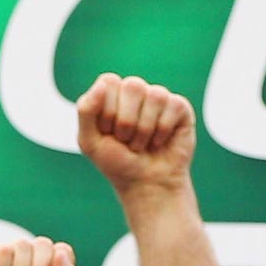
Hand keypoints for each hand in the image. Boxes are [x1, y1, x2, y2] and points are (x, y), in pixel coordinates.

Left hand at [77, 73, 194, 197]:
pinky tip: (159, 142)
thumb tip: (103, 83)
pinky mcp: (179, 107)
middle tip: (125, 140)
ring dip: (144, 129)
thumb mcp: (90, 142)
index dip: (107, 109)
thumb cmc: (116, 162)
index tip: (107, 131)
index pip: (109, 81)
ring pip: (155, 96)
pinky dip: (162, 131)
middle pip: (133, 85)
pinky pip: (172, 106)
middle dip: (126, 121)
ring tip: (141, 144)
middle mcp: (135, 93)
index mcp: (111, 95)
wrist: (144, 183)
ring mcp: (158, 98)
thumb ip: (86, 111)